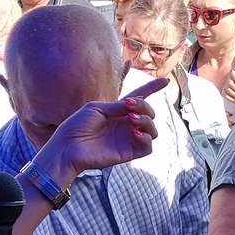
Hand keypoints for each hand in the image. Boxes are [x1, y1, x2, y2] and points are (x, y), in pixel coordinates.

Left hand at [39, 77, 168, 175]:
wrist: (68, 146)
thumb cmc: (77, 126)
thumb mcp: (97, 108)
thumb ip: (118, 106)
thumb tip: (136, 104)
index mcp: (118, 112)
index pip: (140, 99)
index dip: (152, 89)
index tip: (165, 81)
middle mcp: (125, 125)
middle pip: (149, 112)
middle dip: (145, 105)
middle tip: (130, 107)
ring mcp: (128, 139)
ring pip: (152, 130)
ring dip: (147, 121)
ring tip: (132, 119)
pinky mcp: (128, 153)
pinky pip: (148, 146)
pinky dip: (146, 138)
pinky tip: (134, 132)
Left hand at [221, 72, 234, 111]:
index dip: (233, 74)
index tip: (233, 71)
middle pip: (230, 84)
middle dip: (228, 79)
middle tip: (230, 77)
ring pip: (227, 90)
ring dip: (226, 86)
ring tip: (228, 83)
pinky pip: (227, 97)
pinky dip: (225, 93)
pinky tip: (226, 91)